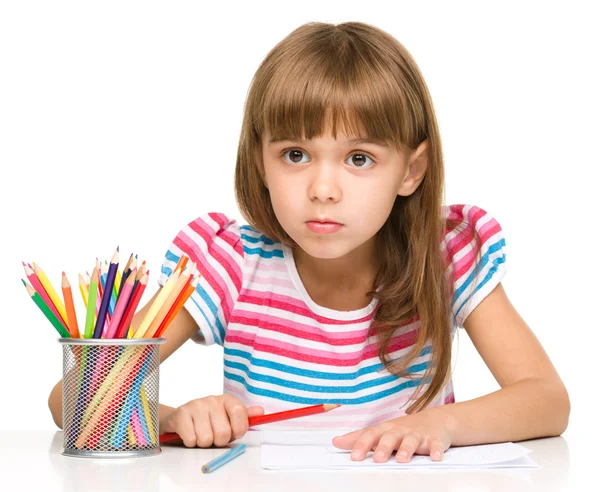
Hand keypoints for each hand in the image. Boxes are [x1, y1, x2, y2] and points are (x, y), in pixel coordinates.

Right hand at [160, 394, 263, 447]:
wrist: (181, 419)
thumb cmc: (209, 422)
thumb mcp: (228, 420)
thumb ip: (244, 417)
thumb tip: (260, 412)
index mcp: (226, 400)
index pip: (239, 411)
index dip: (239, 428)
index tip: (235, 434)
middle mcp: (211, 400)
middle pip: (223, 432)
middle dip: (219, 441)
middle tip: (214, 436)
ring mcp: (195, 405)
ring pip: (206, 438)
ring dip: (203, 443)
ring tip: (201, 435)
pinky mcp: (180, 414)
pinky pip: (191, 439)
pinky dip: (191, 443)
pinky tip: (190, 434)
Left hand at [332, 408, 454, 462]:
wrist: (435, 420)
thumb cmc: (403, 429)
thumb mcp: (381, 432)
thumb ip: (359, 438)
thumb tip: (336, 442)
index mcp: (386, 430)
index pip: (371, 435)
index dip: (362, 445)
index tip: (354, 457)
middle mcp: (400, 431)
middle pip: (390, 437)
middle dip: (384, 448)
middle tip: (378, 459)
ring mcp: (418, 435)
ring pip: (411, 441)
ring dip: (407, 449)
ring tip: (402, 459)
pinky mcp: (434, 440)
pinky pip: (436, 445)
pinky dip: (436, 450)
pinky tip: (435, 457)